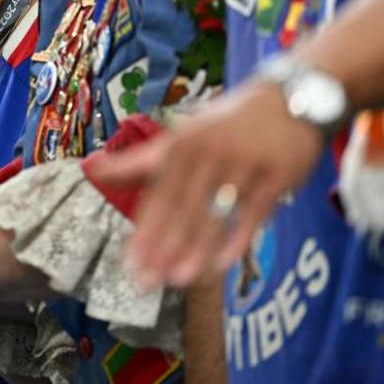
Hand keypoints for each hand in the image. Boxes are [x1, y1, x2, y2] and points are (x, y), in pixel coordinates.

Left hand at [95, 80, 322, 287]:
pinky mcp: (276, 175)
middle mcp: (208, 153)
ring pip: (215, 215)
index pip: (158, 197)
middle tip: (147, 282)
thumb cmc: (226, 126)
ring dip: (195, 250)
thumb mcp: (182, 137)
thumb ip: (140, 161)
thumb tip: (93, 170)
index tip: (131, 263)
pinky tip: (221, 264)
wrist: (291, 101)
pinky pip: (253, 214)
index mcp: (181, 145)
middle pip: (182, 210)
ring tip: (178, 280)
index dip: (144, 232)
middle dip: (163, 249)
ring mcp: (243, 164)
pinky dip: (236, 239)